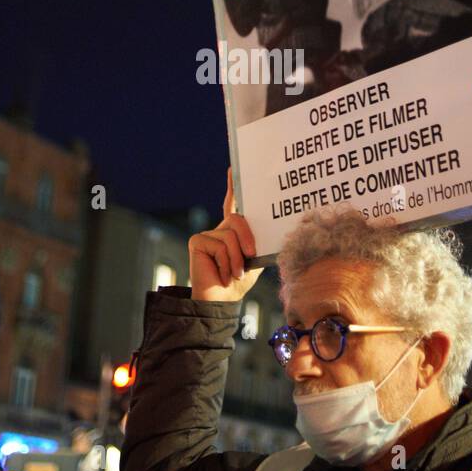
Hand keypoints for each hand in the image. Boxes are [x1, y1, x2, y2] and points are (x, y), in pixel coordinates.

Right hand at [189, 168, 262, 302]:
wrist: (221, 301)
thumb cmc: (239, 282)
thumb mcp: (253, 260)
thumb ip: (257, 242)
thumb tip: (273, 228)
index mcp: (233, 232)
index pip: (233, 205)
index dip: (232, 187)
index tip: (233, 169)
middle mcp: (219, 230)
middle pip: (238, 219)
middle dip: (248, 238)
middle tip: (251, 255)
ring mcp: (207, 234)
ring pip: (231, 234)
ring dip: (238, 258)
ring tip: (235, 274)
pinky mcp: (198, 241)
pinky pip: (221, 244)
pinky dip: (227, 262)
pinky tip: (224, 274)